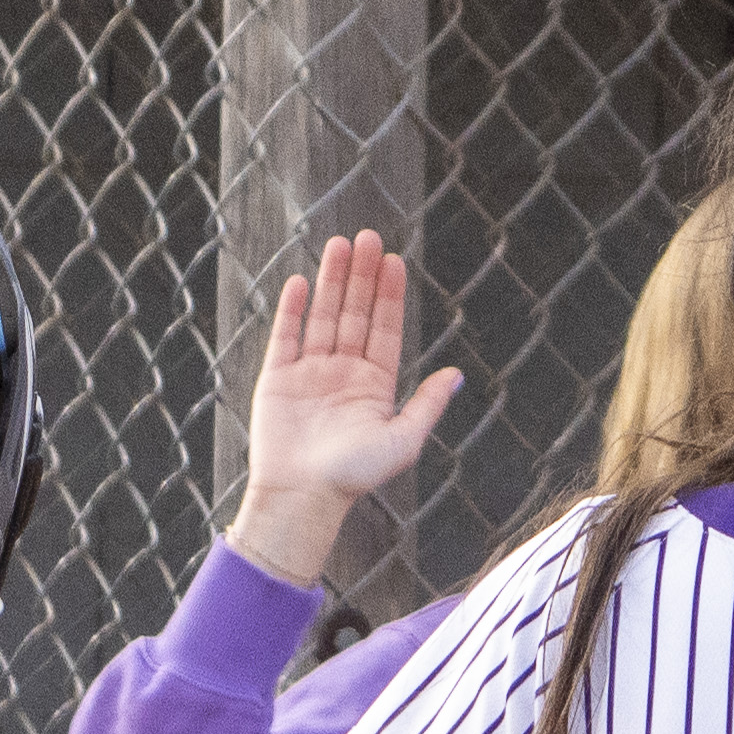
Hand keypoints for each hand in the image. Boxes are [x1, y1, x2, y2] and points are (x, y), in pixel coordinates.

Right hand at [224, 231, 462, 575]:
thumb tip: (456, 374)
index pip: (384, 329)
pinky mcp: (277, 378)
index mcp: (374, 386)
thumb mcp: (402, 441)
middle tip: (369, 237)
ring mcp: (309, 373)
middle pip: (354, 314)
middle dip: (361, 276)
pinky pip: (285, 336)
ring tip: (339, 244)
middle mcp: (343, 373)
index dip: (388, 295)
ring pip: (323, 317)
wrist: (302, 497)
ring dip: (331, 281)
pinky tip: (303, 280)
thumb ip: (426, 404)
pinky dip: (293, 308)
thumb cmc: (354, 476)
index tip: (395, 261)